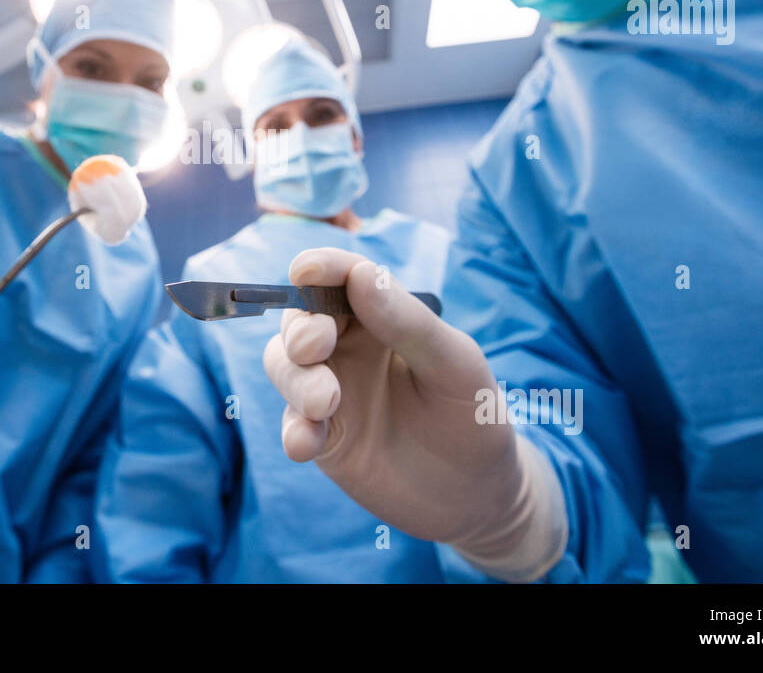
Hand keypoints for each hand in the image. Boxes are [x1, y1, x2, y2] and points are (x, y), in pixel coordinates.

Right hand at [262, 248, 567, 580]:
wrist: (478, 495)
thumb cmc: (472, 415)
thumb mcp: (454, 364)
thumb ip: (408, 322)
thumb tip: (360, 274)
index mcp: (381, 315)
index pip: (342, 277)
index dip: (320, 267)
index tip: (306, 270)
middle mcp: (349, 347)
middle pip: (300, 319)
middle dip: (300, 328)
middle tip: (315, 346)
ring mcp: (330, 390)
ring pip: (284, 365)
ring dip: (295, 378)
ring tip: (324, 403)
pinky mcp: (323, 437)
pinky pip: (291, 423)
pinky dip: (292, 429)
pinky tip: (305, 444)